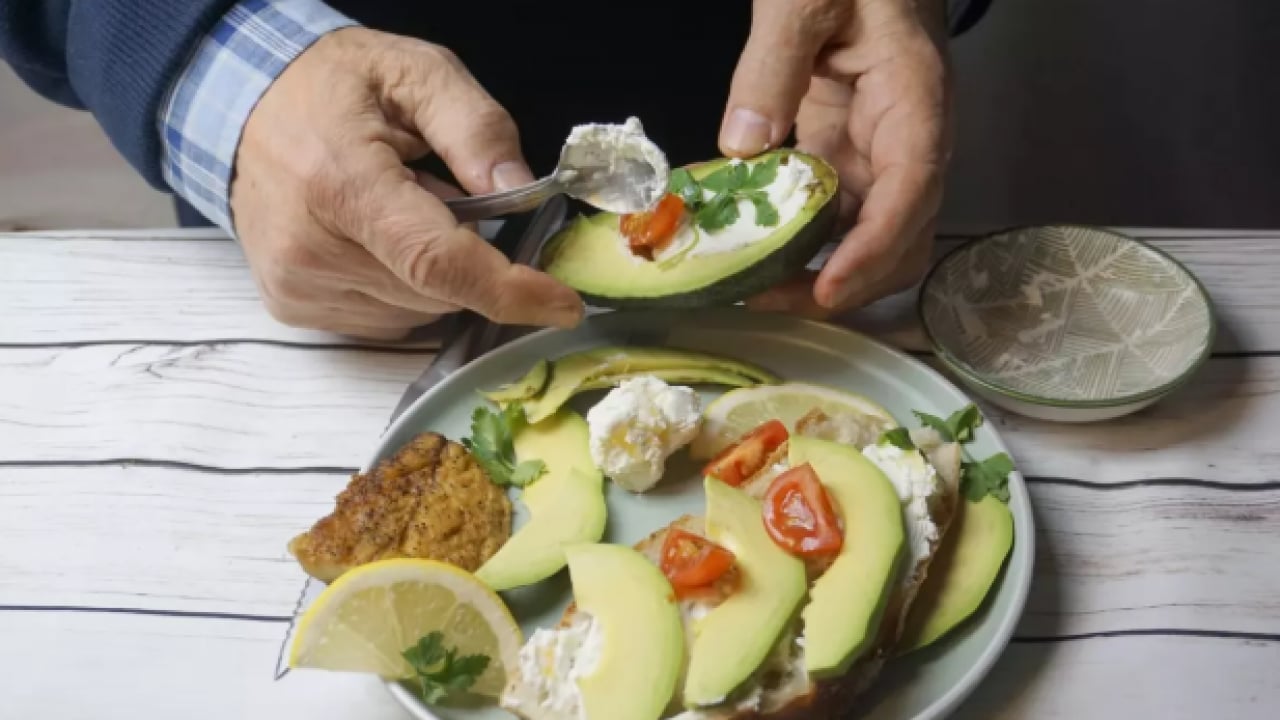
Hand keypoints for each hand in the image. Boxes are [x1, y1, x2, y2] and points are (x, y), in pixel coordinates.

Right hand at [230, 28, 582, 338]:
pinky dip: (402, 287)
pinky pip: (384, 319)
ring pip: (416, 312)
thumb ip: (476, 128)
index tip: (562, 303)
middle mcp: (309, 246)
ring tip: (399, 209)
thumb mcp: (416, 73)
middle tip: (441, 194)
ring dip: (432, 272)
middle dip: (467, 256)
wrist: (242, 104)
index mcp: (341, 181)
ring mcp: (296, 283)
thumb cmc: (331, 86)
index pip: (438, 262)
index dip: (509, 291)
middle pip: (437, 291)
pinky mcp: (292, 304)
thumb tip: (521, 189)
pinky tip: (375, 237)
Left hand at [718, 0, 950, 316]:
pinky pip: (832, 212)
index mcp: (914, 98)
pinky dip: (799, 241)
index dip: (872, 251)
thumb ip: (772, 64)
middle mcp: (907, 136)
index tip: (827, 290)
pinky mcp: (844, 149)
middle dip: (844, 282)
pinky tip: (752, 248)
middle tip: (766, 298)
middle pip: (899, 236)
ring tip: (753, 287)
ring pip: (867, 235)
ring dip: (820, 271)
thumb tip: (744, 147)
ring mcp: (876, 148)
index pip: (910, 192)